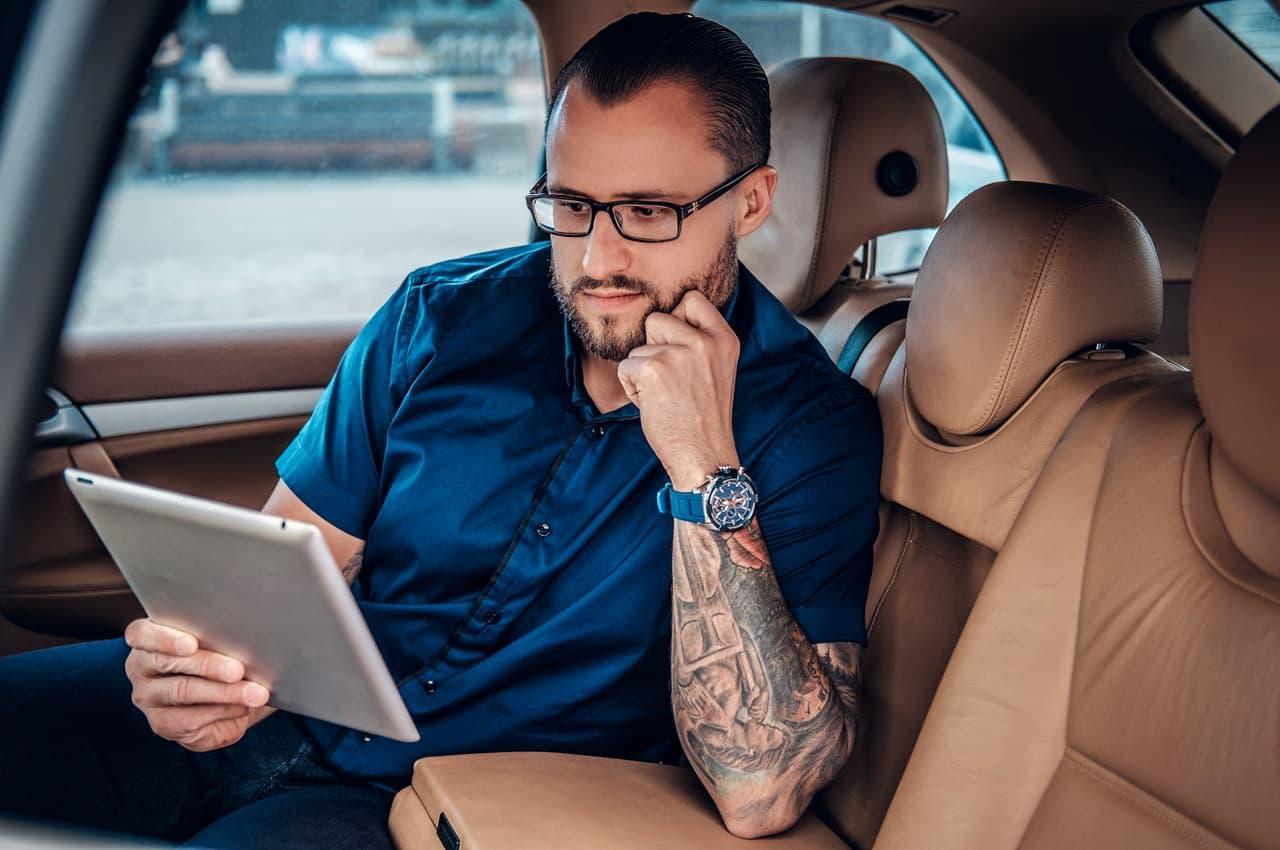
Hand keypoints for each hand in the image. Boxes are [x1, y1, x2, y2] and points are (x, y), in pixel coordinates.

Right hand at [123, 618, 272, 751]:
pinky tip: (244, 706)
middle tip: (238, 669)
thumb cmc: (223, 658)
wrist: (228, 699)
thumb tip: (250, 635)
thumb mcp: (220, 641)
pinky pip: (192, 718)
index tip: (192, 645)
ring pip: (182, 691)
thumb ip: (221, 635)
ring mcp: (149, 697)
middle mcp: (141, 667)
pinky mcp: (163, 724)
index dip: (164, 639)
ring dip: (223, 692)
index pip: (141, 634)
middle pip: (166, 663)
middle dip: (207, 665)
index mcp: (148, 638)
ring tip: (254, 692)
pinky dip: (224, 710)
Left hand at [617, 289, 740, 489]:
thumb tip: (663, 317)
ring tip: (664, 395)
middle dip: (654, 347)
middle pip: (657, 318)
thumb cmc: (704, 417)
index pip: (692, 299)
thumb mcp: (717, 369)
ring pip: (638, 346)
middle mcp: (704, 341)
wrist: (704, 455)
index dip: (677, 317)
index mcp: (724, 339)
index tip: (679, 344)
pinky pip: (625, 367)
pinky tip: (653, 405)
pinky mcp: (653, 369)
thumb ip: (699, 341)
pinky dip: (631, 388)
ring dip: (642, 370)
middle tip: (671, 380)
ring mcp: (679, 353)